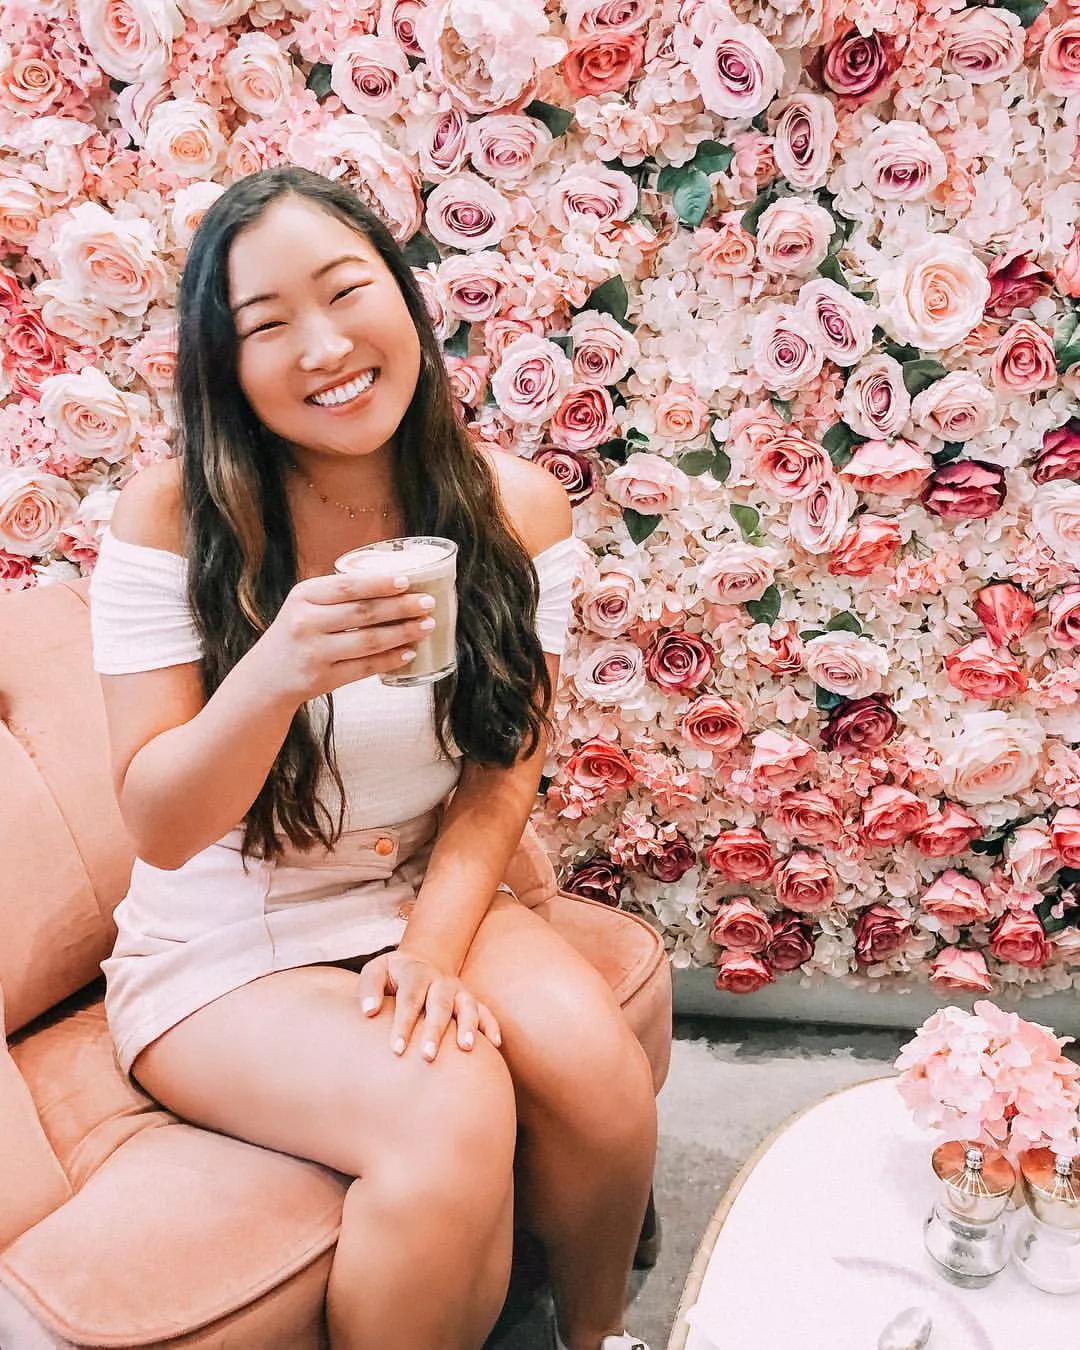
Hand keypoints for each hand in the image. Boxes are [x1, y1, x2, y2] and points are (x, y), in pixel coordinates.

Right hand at [253, 570, 435, 704]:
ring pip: (368, 641)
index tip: (406, 581)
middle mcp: (306, 623)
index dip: (379, 583)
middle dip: (401, 607)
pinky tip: (409, 652)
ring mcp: (314, 653)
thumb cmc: (296, 632)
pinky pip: (365, 667)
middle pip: (363, 613)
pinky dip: (390, 659)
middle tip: (428, 602)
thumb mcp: (305, 604)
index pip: (347, 586)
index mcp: (303, 596)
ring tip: (426, 625)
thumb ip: (339, 594)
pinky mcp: (323, 678)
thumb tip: (395, 583)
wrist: (267, 676)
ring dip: (402, 633)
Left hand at [357, 951, 501, 1062]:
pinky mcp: (471, 1000)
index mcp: (416, 972)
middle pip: (439, 1004)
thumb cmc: (393, 975)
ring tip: (466, 1048)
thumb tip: (369, 1012)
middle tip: (427, 1056)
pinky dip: (492, 1025)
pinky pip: (486, 1011)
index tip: (397, 1050)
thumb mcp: (376, 971)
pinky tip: (495, 1044)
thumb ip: (369, 988)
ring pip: (467, 1006)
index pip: (409, 998)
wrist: (422, 961)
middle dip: (435, 1030)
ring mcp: (459, 991)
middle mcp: (440, 981)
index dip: (404, 1024)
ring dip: (468, 1026)